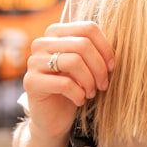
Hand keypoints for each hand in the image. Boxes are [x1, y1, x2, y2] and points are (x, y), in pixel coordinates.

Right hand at [22, 21, 115, 138]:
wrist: (53, 118)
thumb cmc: (74, 87)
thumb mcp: (86, 65)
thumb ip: (94, 50)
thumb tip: (116, 44)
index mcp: (56, 32)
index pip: (88, 28)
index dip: (105, 48)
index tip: (111, 67)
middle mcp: (41, 43)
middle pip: (83, 44)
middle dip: (99, 67)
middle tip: (103, 84)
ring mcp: (34, 62)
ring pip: (74, 62)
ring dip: (90, 81)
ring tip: (92, 93)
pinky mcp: (31, 82)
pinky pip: (64, 83)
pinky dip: (79, 94)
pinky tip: (80, 100)